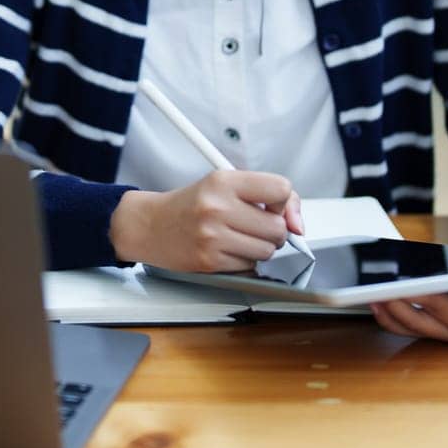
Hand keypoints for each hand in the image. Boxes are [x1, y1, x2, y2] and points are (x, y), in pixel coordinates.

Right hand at [109, 171, 303, 272]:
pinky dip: (244, 262)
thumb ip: (265, 195)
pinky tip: (226, 250)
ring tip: (238, 238)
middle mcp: (217, 206)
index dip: (284, 202)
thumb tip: (298, 224)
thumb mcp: (223, 185)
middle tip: (254, 226)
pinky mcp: (209, 261)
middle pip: (278, 228)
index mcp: (223, 181)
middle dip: (273, 231)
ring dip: (259, 249)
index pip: (280, 189)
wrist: (149, 225)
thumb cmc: (190, 204)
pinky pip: (249, 266)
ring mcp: (213, 236)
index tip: (274, 207)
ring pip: (267, 251)